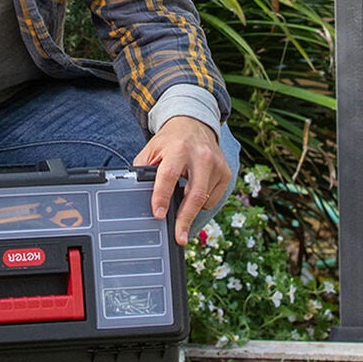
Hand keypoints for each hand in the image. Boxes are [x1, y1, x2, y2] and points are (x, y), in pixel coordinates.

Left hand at [134, 115, 230, 244]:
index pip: (169, 175)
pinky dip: (202, 203)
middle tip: (179, 237)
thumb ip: (144, 170)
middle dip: (185, 218)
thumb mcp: (152, 149)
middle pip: (195, 193)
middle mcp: (201, 156)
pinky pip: (213, 199)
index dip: (162, 196)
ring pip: (204, 199)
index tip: (159, 215)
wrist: (194, 124)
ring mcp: (216, 164)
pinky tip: (194, 191)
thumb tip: (136, 195)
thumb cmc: (170, 141)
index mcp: (178, 149)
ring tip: (181, 205)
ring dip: (191, 210)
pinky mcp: (226, 172)